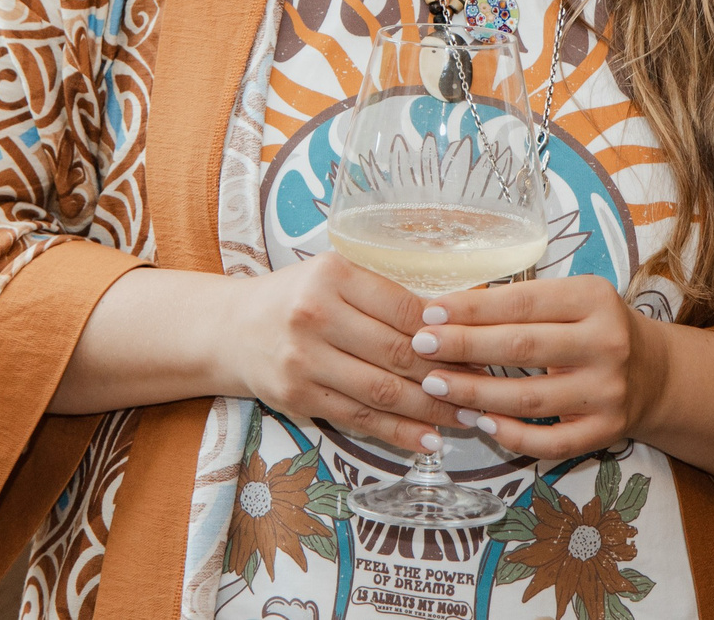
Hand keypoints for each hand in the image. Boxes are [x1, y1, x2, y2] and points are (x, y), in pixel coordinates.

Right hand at [213, 252, 469, 454]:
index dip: (447, 333)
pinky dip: (399, 433)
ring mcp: (303, 360)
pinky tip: (428, 439)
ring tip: (466, 417)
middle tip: (483, 387)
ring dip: (431, 409)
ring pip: (382, 391)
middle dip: (447, 374)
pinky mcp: (297, 397)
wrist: (230, 330)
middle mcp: (314, 315)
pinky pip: (359, 419)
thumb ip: (384, 296)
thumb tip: (454, 324)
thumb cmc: (295, 299)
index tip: (479, 346)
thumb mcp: (333, 278)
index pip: (404, 308)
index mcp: (331, 275)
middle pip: (397, 353)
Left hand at [403, 276, 668, 460]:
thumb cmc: (595, 327)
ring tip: (435, 385)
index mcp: (594, 299)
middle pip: (521, 347)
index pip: (522, 301)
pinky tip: (479, 423)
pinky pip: (550, 442)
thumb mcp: (571, 300)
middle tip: (420, 347)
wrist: (656, 373)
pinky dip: (511, 435)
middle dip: (463, 347)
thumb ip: (521, 304)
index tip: (429, 312)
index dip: (471, 308)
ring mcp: (608, 392)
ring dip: (475, 393)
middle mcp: (606, 344)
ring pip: (528, 398)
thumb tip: (448, 311)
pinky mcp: (607, 432)